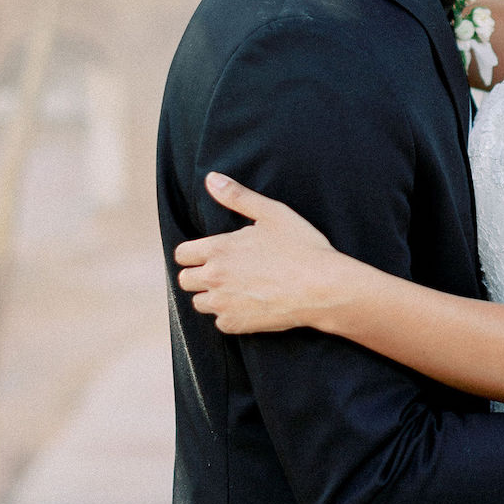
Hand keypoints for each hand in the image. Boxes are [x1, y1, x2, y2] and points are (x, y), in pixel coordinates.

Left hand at [175, 172, 337, 333]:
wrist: (321, 287)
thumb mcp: (272, 213)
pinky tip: (250, 303)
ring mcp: (222, 304)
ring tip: (238, 286)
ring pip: (199, 302)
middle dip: (200, 273)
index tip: (212, 252)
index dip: (195, 251)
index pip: (182, 254)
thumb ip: (237, 196)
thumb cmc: (300, 247)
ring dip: (212, 294)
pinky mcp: (234, 325)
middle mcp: (214, 277)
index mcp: (219, 249)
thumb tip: (211, 178)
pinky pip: (219, 321)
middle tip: (226, 268)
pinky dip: (230, 314)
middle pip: (184, 279)